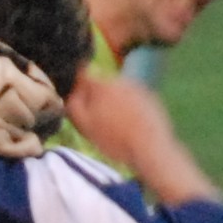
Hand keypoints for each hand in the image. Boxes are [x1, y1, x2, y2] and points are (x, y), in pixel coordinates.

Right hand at [65, 69, 221, 205]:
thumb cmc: (114, 139)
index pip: (82, 75)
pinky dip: (129, 108)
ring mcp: (138, 87)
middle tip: (98, 121)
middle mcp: (120, 80)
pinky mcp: (151, 97)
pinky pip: (133, 99)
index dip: (77, 87)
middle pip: (101, 84)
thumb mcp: (85, 125)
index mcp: (101, 85)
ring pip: (118, 91)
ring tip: (116, 127)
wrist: (150, 147)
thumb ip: (74, 104)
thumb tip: (72, 92)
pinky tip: (131, 126)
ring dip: (114, 103)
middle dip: (97, 97)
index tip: (78, 102)